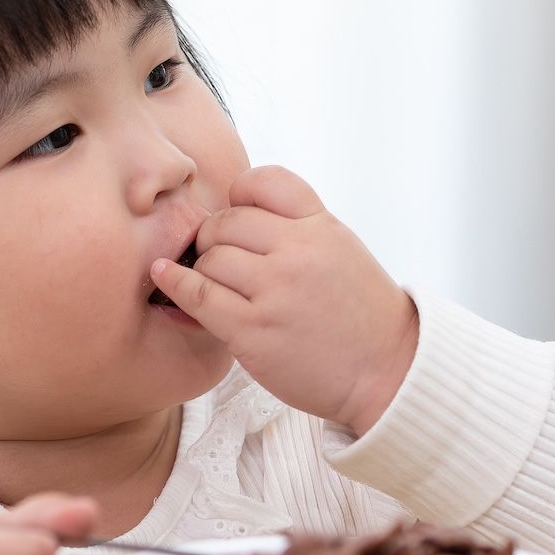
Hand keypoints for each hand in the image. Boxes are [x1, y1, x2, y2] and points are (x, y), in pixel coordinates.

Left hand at [150, 165, 418, 435]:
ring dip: (201, 270)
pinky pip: (198, 295)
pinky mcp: (253, 330)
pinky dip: (176, 287)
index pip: (265, 182)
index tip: (235, 213)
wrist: (388, 372)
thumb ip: (296, 228)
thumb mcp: (340, 251)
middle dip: (214, 238)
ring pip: (209, 257)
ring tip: (216, 286)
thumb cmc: (357, 315)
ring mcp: (275, 290)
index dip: (239, 195)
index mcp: (322, 226)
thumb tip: (229, 214)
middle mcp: (299, 251)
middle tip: (219, 259)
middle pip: (226, 221)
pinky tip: (165, 281)